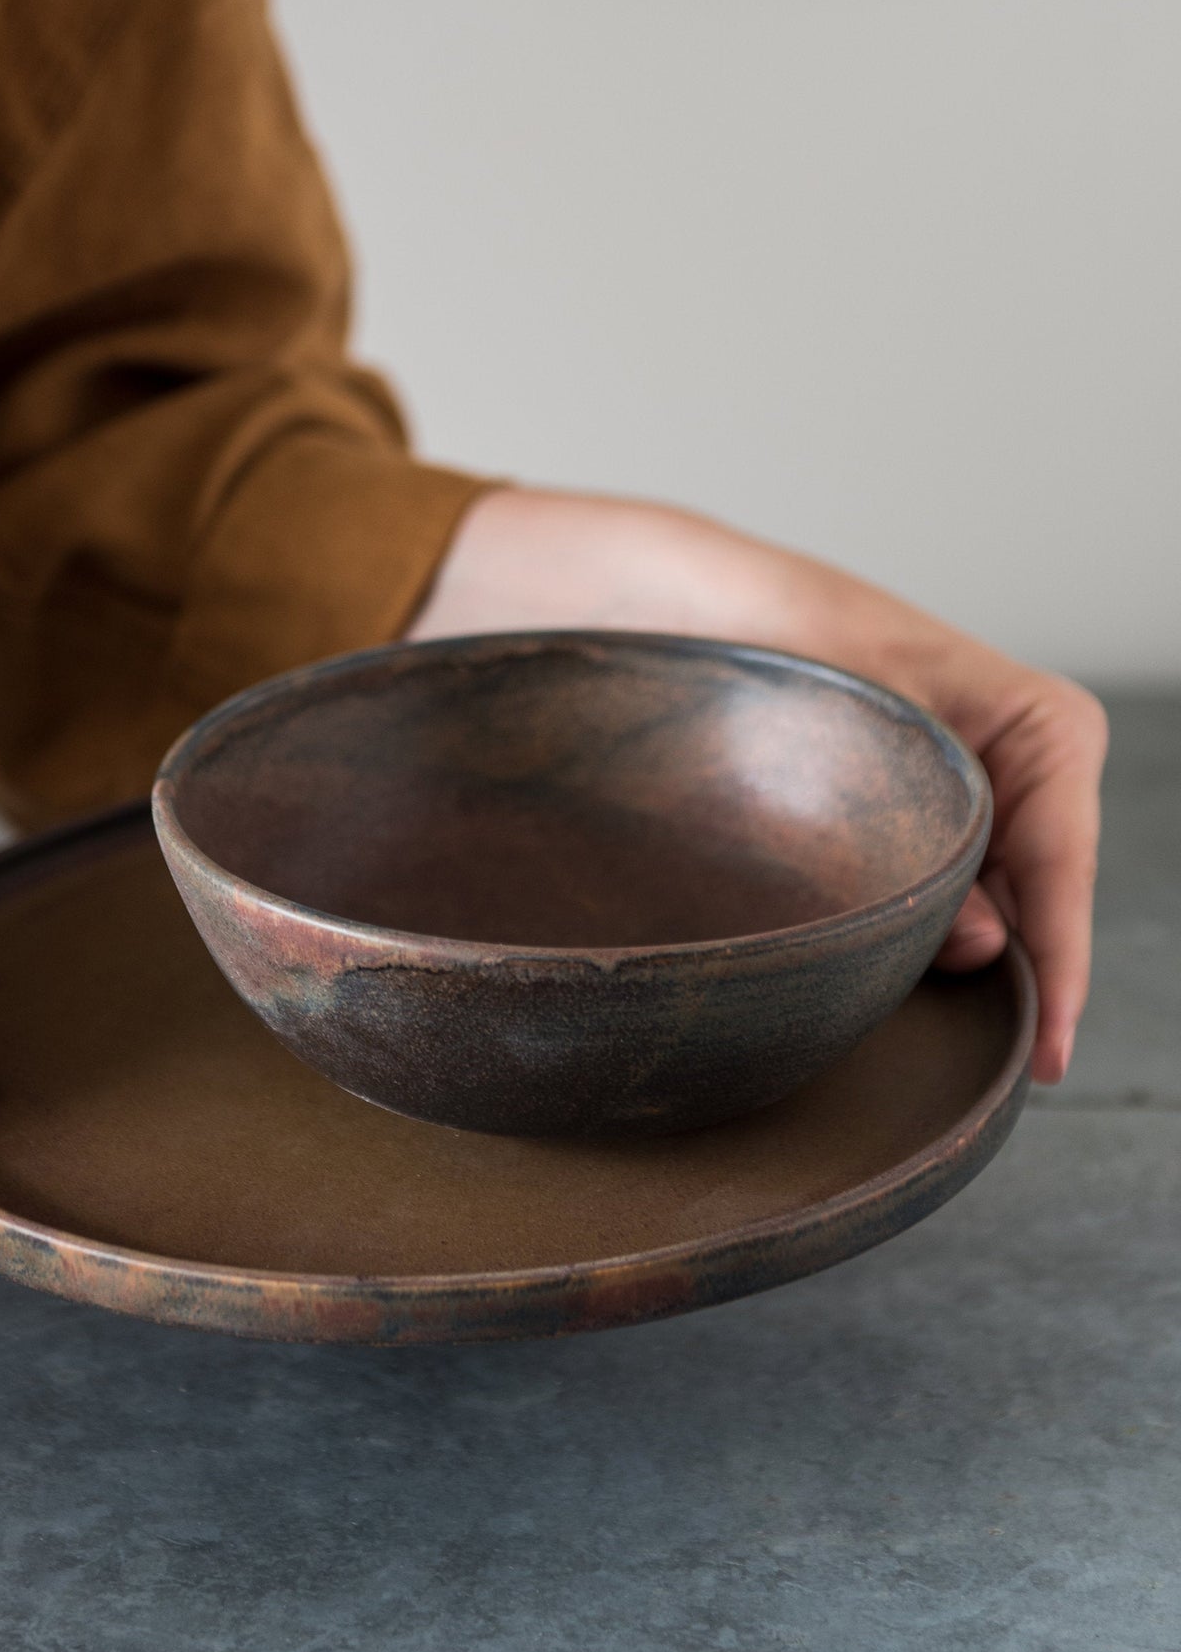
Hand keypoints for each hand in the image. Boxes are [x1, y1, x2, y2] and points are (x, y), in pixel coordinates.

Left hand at [410, 488, 1106, 1083]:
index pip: (1060, 822)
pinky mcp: (825, 826)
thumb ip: (903, 817)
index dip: (1065, 930)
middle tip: (1006, 1057)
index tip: (1050, 1032)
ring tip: (933, 1036)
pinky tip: (862, 991)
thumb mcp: (820, 693)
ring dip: (952, 957)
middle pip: (1029, 870)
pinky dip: (890, 944)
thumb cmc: (705, 610)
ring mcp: (888, 789)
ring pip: (962, 890)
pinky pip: (888, 893)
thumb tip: (976, 942)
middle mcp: (948, 748)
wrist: (585, 594)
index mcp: (979, 695)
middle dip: (1026, 958)